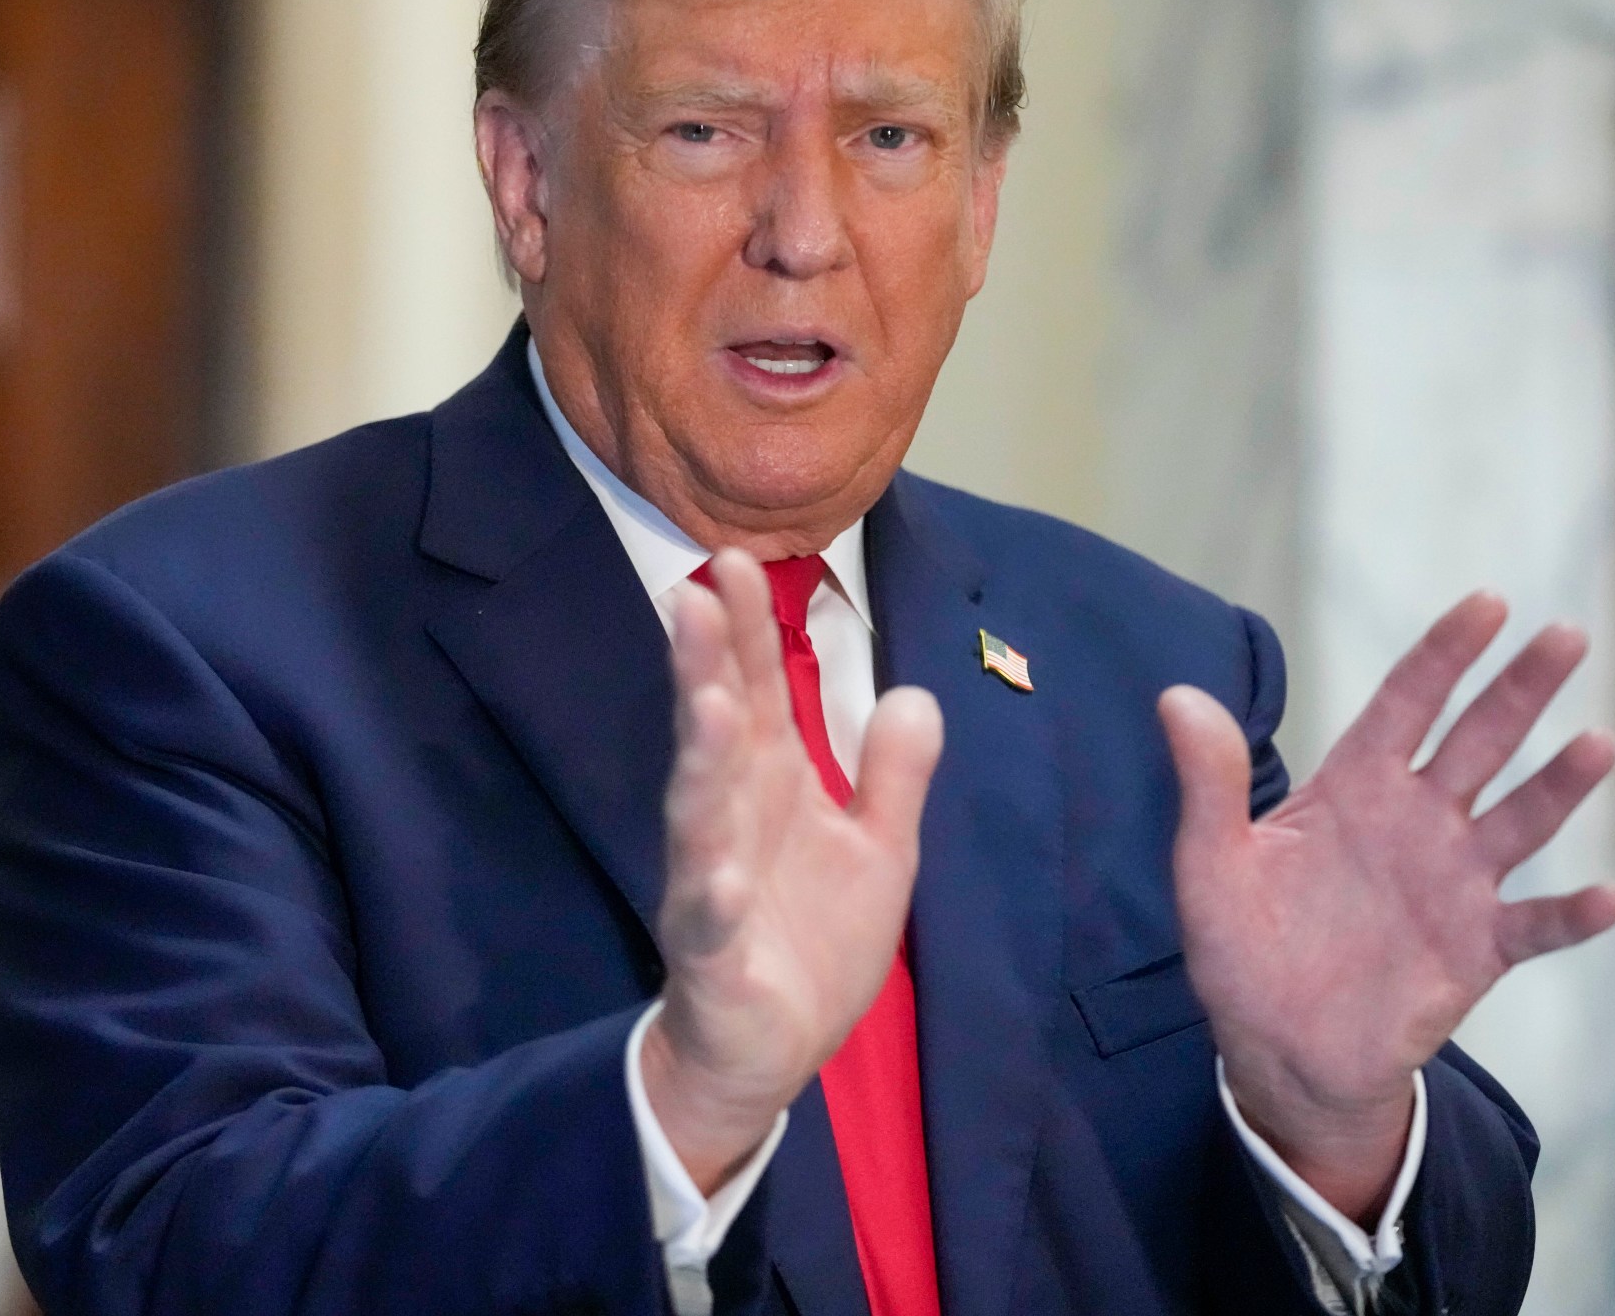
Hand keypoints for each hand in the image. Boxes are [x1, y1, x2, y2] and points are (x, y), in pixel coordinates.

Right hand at [638, 548, 944, 1193]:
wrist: (766, 1051)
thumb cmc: (809, 940)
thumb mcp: (876, 851)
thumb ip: (892, 777)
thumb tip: (917, 694)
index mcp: (769, 788)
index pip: (752, 694)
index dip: (744, 634)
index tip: (739, 562)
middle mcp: (728, 821)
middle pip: (716, 733)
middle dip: (705, 668)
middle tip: (697, 594)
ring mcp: (711, 885)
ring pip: (701, 814)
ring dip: (702, 761)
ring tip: (708, 707)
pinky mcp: (713, 955)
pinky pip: (714, 922)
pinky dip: (718, 899)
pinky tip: (724, 879)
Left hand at [1163, 592, 1614, 1221]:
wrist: (1276, 1046)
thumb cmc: (1240, 947)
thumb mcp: (1209, 863)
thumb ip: (1206, 782)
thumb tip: (1175, 697)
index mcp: (1354, 788)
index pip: (1406, 702)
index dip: (1444, 653)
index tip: (1487, 603)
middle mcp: (1416, 822)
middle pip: (1479, 741)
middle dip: (1521, 689)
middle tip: (1568, 635)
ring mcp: (1453, 882)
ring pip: (1519, 820)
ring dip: (1559, 786)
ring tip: (1597, 745)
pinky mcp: (1476, 949)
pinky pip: (1534, 927)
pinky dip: (1570, 915)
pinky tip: (1607, 897)